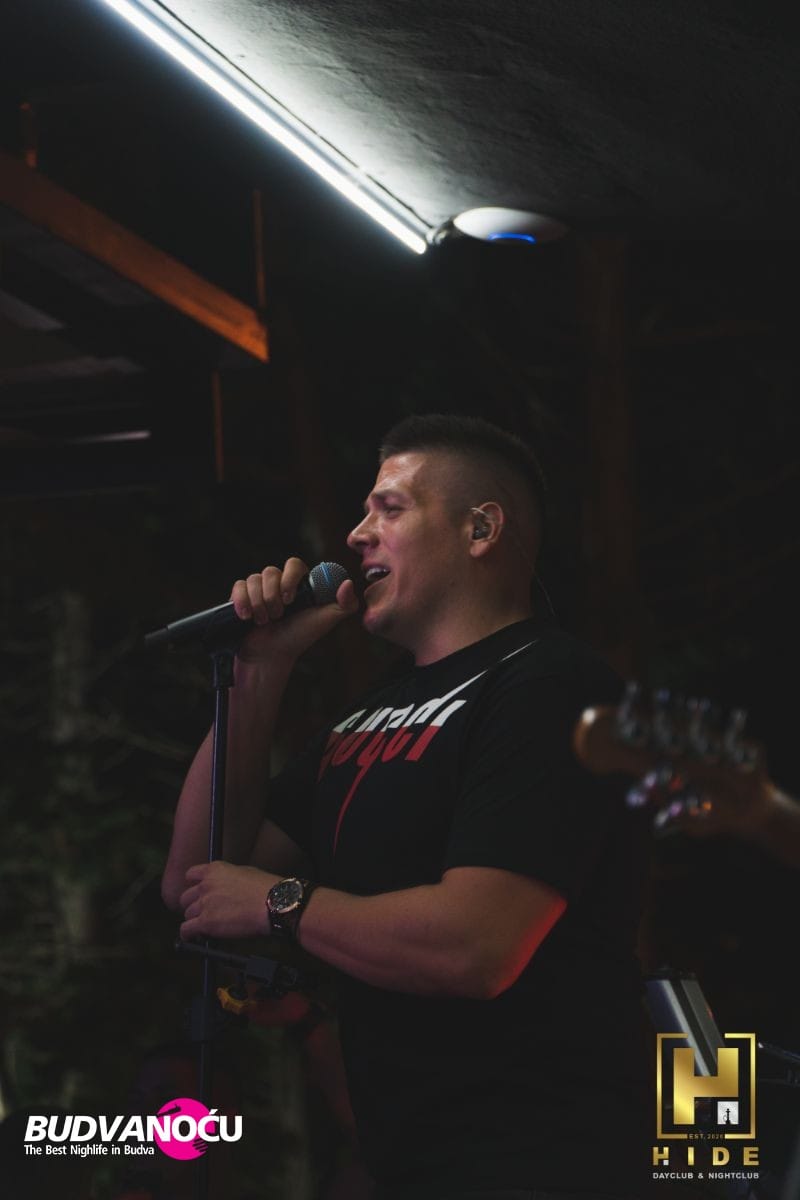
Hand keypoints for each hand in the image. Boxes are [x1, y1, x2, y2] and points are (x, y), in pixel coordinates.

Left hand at [179, 862, 279, 939]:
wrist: (274, 903)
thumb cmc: (266, 889)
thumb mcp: (244, 872)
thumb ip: (227, 879)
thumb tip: (223, 889)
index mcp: (215, 870)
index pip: (191, 875)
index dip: (194, 886)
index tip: (198, 893)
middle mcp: (206, 885)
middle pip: (186, 897)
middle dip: (193, 905)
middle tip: (203, 912)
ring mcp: (205, 903)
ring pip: (187, 914)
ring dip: (195, 920)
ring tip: (205, 926)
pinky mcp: (206, 922)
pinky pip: (186, 930)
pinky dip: (188, 935)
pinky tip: (194, 937)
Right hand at [231, 557, 357, 664]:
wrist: (271, 655)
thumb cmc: (299, 637)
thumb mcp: (326, 621)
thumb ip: (345, 604)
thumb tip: (348, 583)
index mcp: (299, 584)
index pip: (294, 564)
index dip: (290, 578)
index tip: (290, 599)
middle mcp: (278, 583)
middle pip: (271, 571)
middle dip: (272, 596)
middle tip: (278, 615)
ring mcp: (259, 589)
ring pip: (254, 579)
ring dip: (259, 603)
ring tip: (263, 621)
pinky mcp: (242, 596)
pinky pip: (239, 586)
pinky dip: (242, 602)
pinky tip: (247, 616)